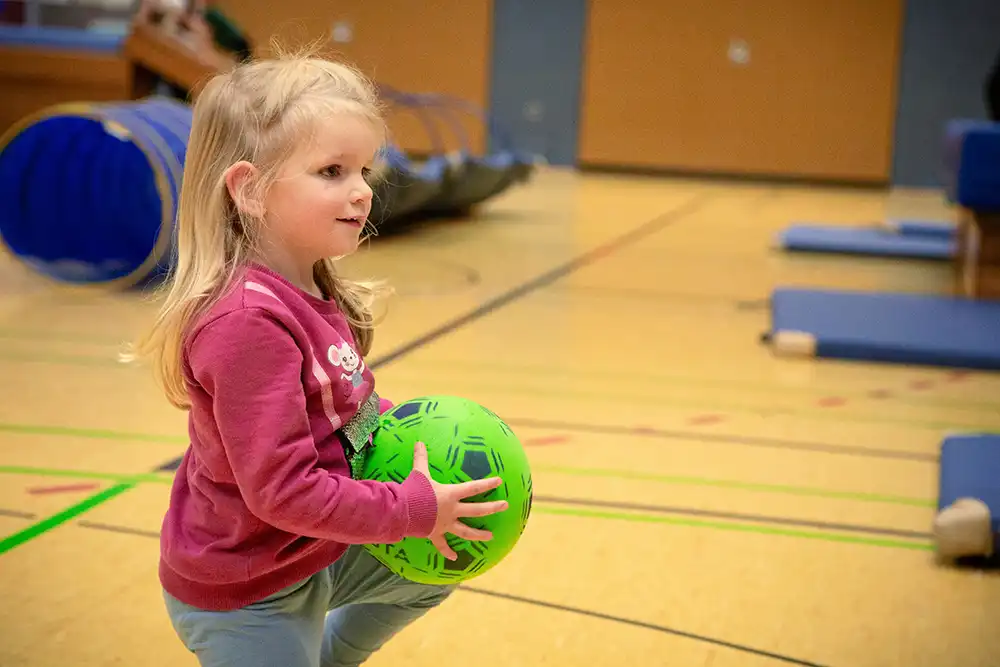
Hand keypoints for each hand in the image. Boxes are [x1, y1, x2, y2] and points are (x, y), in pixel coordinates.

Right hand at [412, 441, 507, 559]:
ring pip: (466, 531)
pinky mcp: (435, 534)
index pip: (473, 488)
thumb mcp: (419, 472)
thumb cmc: (414, 491)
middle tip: (505, 506)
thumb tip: (419, 442)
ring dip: (478, 534)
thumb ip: (421, 458)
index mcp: (451, 494)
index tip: (500, 482)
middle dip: (492, 508)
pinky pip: (442, 545)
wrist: (404, 512)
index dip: (487, 484)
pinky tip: (454, 558)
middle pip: (477, 510)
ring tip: (490, 536)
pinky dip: (447, 552)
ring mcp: (445, 524)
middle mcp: (452, 510)